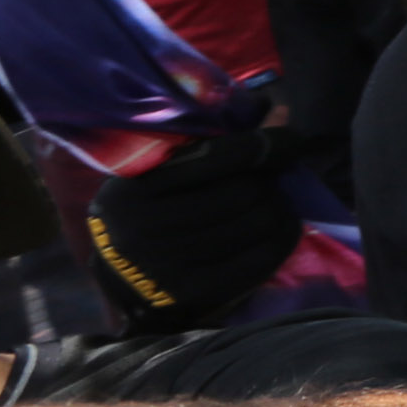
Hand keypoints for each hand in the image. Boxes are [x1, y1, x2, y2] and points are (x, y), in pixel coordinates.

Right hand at [83, 124, 320, 328]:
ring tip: (276, 202)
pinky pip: (262, 259)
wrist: (118, 280)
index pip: (217, 155)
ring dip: (280, 208)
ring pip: (258, 223)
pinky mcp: (195, 295)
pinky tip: (281, 229)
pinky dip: (283, 238)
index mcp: (133, 189)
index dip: (263, 141)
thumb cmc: (145, 211)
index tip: (288, 135)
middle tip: (272, 179)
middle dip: (269, 180)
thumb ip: (210, 141)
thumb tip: (279, 112)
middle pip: (244, 191)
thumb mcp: (156, 171)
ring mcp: (169, 266)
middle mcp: (145, 229)